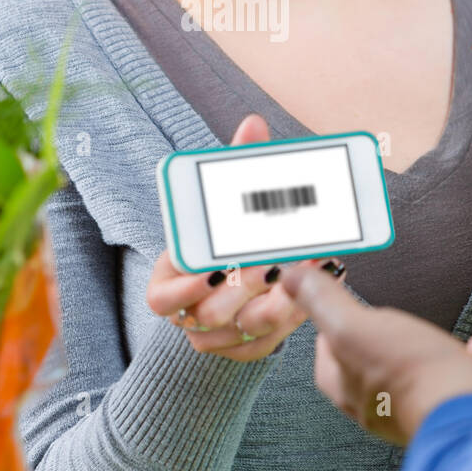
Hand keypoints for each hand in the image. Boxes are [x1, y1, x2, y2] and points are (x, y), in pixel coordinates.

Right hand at [146, 113, 312, 360]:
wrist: (243, 269)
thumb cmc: (227, 230)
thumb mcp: (227, 199)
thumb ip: (237, 164)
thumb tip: (254, 123)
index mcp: (168, 280)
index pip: (161, 298)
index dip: (184, 289)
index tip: (215, 269)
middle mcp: (188, 313)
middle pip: (209, 314)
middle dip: (243, 288)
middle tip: (274, 262)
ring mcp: (216, 335)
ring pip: (242, 331)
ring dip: (274, 304)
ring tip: (300, 273)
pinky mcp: (245, 348)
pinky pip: (265, 343)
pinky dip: (289, 319)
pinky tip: (310, 294)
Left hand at [279, 263, 471, 444]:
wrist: (469, 406)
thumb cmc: (408, 374)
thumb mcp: (350, 326)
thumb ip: (322, 302)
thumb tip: (291, 278)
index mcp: (346, 388)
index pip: (325, 357)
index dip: (330, 329)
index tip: (338, 307)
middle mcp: (380, 404)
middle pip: (370, 365)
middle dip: (380, 339)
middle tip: (386, 316)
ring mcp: (420, 405)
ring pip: (416, 374)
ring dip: (425, 352)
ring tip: (428, 334)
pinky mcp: (458, 403)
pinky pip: (461, 377)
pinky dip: (468, 360)